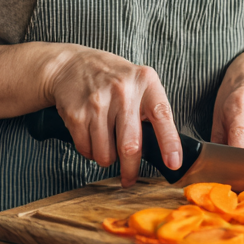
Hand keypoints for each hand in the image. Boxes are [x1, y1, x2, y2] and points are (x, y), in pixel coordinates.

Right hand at [41, 46, 182, 186]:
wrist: (70, 65)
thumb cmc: (111, 78)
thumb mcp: (138, 81)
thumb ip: (151, 109)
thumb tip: (162, 151)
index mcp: (145, 82)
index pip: (162, 115)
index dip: (169, 142)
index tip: (173, 163)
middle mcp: (123, 90)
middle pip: (130, 145)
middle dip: (130, 170)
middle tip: (129, 178)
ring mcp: (98, 102)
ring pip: (105, 154)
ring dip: (106, 158)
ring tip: (106, 143)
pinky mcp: (77, 114)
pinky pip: (86, 150)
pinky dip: (90, 152)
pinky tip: (91, 136)